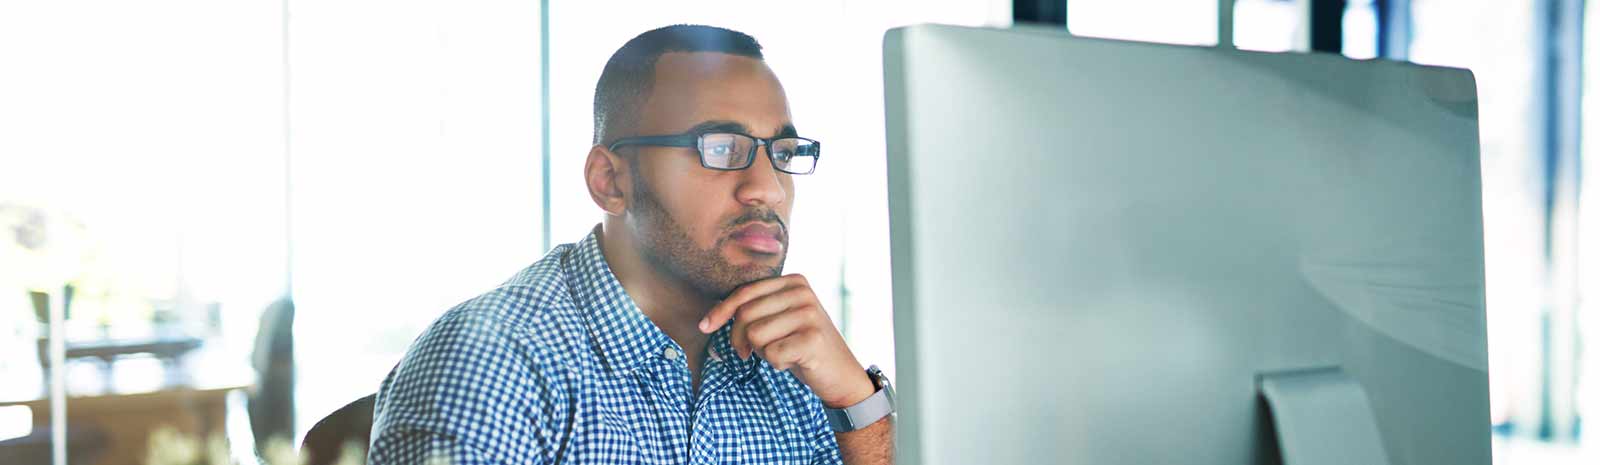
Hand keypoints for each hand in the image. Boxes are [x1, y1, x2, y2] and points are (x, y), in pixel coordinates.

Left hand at [699, 274, 873, 407]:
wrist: (840, 374)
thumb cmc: (801, 347)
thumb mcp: (779, 320)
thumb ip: (755, 309)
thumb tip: (709, 318)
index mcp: (794, 281)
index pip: (745, 292)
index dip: (721, 311)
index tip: (704, 326)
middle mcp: (803, 292)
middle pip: (746, 314)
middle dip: (740, 338)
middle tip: (750, 353)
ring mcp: (810, 314)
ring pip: (755, 335)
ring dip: (762, 352)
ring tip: (783, 352)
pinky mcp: (812, 338)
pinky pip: (770, 353)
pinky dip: (777, 364)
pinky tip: (794, 362)